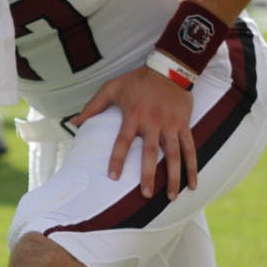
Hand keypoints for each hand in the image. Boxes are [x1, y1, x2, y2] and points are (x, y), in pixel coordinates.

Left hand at [70, 66, 196, 200]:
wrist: (168, 68)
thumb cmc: (137, 80)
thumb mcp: (112, 88)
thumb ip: (93, 106)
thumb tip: (74, 122)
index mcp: (134, 115)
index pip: (123, 141)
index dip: (117, 159)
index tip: (113, 177)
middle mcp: (153, 122)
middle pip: (150, 153)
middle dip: (149, 175)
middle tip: (146, 194)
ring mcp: (171, 125)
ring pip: (173, 155)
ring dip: (174, 177)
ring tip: (171, 198)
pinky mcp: (184, 125)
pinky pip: (190, 149)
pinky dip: (192, 167)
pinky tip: (193, 185)